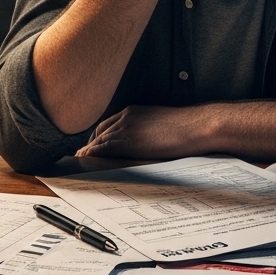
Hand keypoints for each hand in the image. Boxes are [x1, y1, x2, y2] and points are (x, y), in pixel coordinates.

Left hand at [75, 104, 213, 159]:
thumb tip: (146, 143)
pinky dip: (92, 155)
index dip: (99, 136)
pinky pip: (103, 148)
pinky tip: (86, 162)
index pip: (108, 124)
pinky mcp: (129, 141)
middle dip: (90, 144)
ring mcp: (126, 128)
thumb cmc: (187, 127)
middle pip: (99, 132)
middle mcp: (126, 117)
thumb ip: (148, 130)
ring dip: (88, 152)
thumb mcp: (161, 124)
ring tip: (79, 163)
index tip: (94, 146)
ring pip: (98, 141)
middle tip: (83, 157)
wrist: (196, 126)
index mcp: (134, 111)